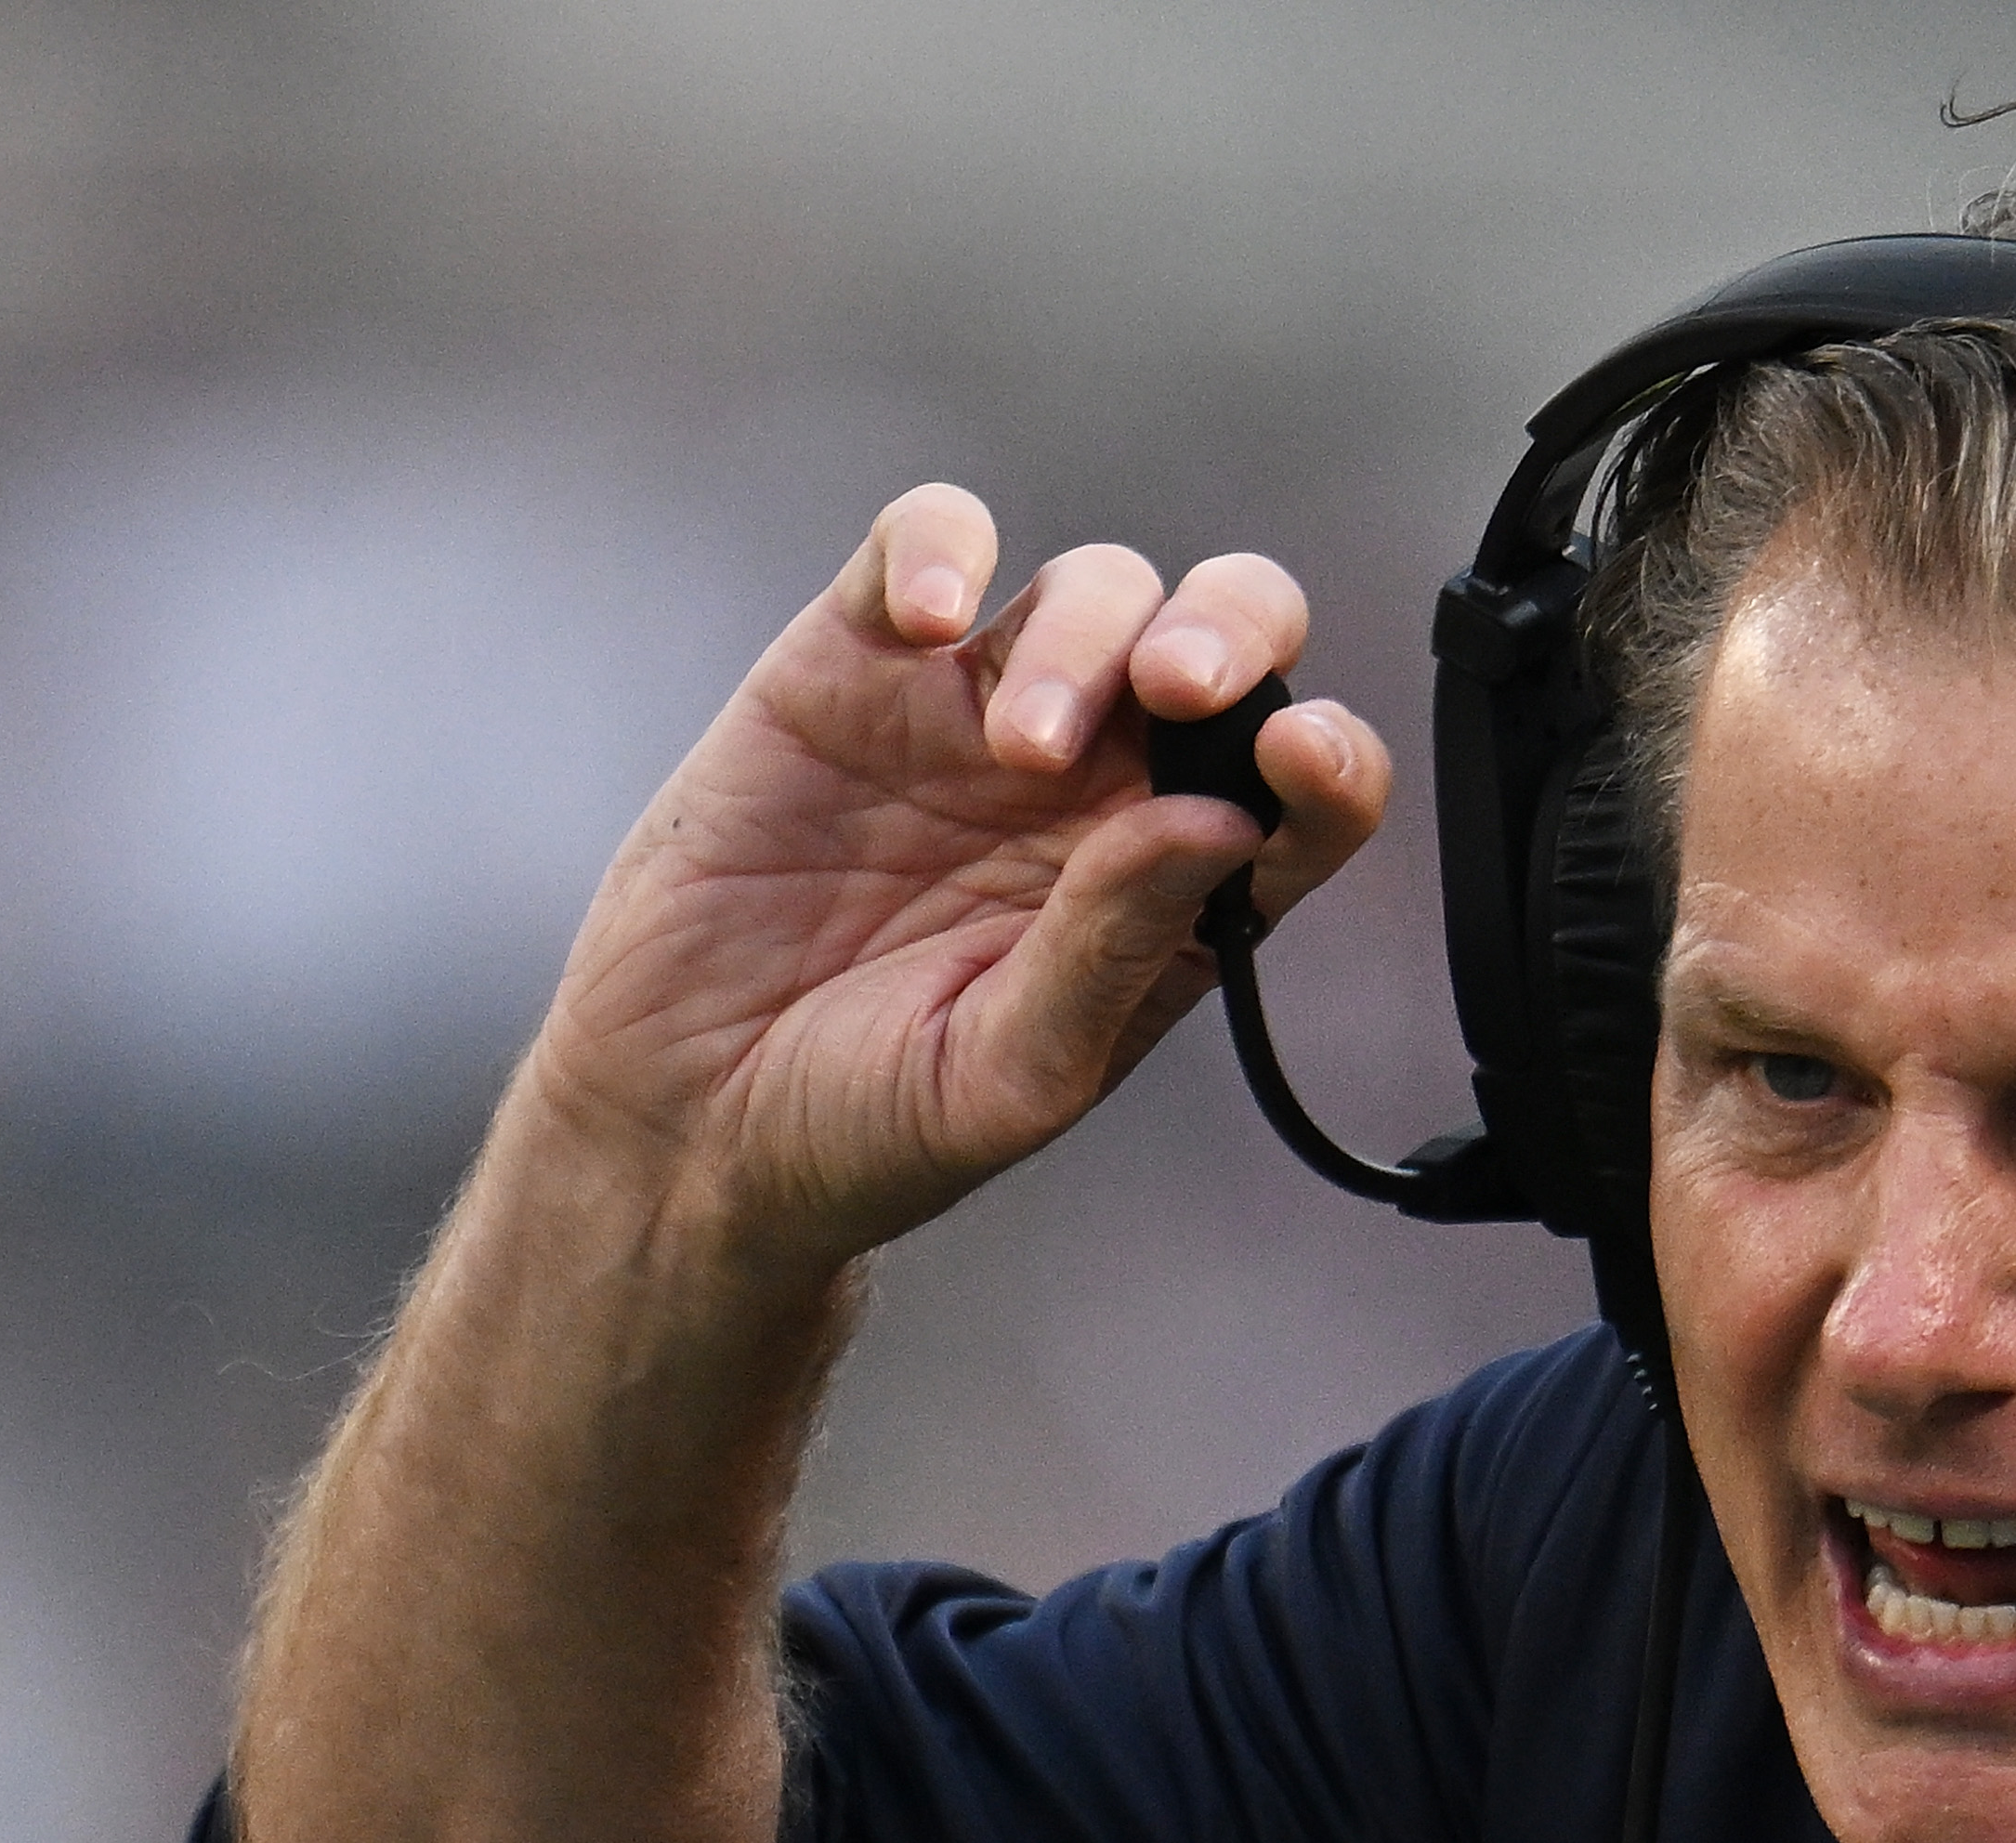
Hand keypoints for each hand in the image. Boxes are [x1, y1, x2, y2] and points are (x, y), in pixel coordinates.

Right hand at [511, 483, 1398, 1269]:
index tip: (1302, 758)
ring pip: (1094, 588)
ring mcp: (978, 716)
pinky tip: (931, 619)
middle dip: (1230, 635)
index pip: (1298, 794)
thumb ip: (1115, 946)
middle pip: (1221, 645)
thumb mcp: (1011, 1072)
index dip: (1327, 760)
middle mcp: (1098, 791)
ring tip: (1019, 744)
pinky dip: (941, 548)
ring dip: (1085, 637)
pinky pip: (925, 547)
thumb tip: (1224, 823)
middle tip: (1181, 691)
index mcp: (1170, 891)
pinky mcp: (855, 667)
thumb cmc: (866, 1121)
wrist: (688, 1121)